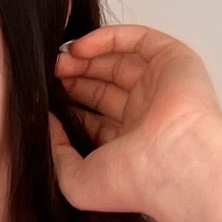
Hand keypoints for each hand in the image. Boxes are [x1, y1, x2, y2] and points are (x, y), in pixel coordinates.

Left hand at [49, 23, 221, 216]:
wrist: (174, 162)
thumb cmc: (132, 181)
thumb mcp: (76, 182)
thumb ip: (57, 154)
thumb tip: (49, 124)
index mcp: (131, 146)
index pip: (97, 118)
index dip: (72, 105)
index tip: (47, 98)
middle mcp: (147, 116)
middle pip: (105, 86)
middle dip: (77, 77)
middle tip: (52, 74)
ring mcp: (161, 87)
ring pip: (120, 61)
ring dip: (88, 58)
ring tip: (61, 61)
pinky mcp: (174, 61)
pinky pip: (139, 40)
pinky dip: (109, 38)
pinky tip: (80, 48)